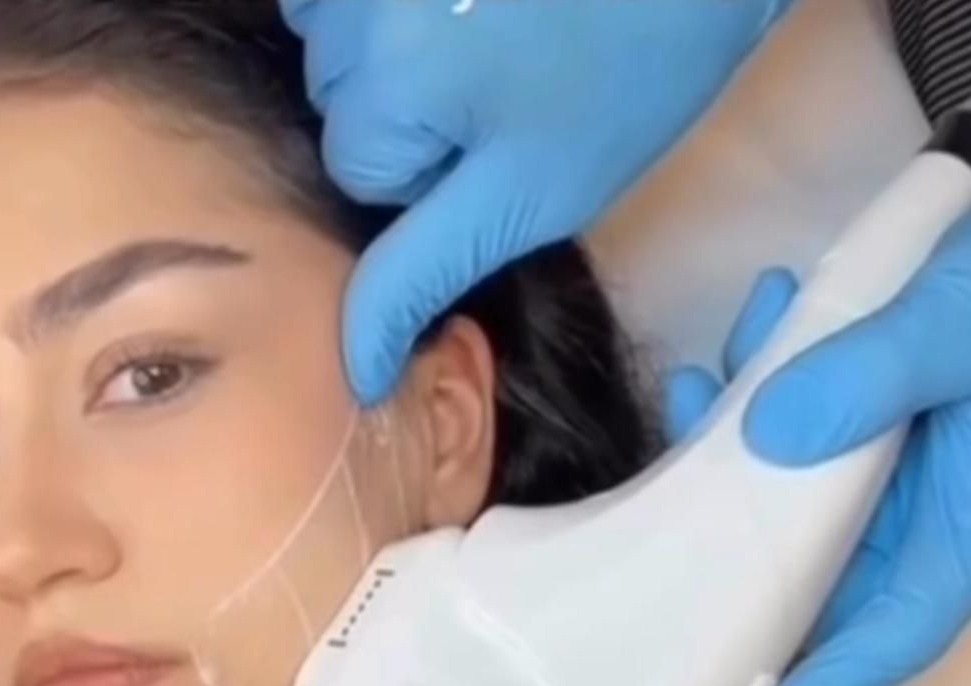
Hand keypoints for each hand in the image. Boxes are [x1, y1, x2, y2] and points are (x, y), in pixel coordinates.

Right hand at [281, 0, 796, 403]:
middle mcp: (353, 6)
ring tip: (487, 21)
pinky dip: (383, 2)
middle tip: (508, 77)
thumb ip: (428, 271)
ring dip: (396, 46)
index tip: (509, 133)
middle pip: (341, 102)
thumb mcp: (533, 194)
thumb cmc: (632, 75)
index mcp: (389, 87)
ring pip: (338, 40)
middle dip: (410, 109)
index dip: (434, 170)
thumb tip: (355, 364)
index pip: (361, 171)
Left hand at [668, 191, 970, 685]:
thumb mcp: (966, 325)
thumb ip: (879, 375)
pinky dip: (768, 370)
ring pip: (789, 481)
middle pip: (811, 564)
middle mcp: (922, 506)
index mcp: (964, 524)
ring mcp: (892, 456)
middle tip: (659, 512)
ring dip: (736, 432)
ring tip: (708, 374)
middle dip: (729, 539)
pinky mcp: (871, 402)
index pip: (892, 632)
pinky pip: (801, 409)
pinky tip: (768, 309)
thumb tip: (767, 434)